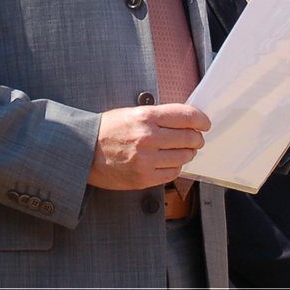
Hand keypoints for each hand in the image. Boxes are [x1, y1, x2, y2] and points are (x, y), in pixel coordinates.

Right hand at [87, 104, 209, 189]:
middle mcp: (148, 137)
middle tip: (194, 139)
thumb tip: (186, 121)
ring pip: (184, 157)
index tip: (205, 123)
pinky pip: (173, 173)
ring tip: (179, 151)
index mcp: (146, 116)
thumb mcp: (131, 112)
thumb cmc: (108, 130)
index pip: (186, 116)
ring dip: (186, 153)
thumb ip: (158, 116)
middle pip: (190, 138)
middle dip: (196, 138)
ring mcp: (146, 159)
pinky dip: (175, 167)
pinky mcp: (144, 177)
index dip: (201, 120)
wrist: (84, 151)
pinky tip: (167, 162)